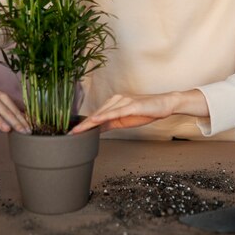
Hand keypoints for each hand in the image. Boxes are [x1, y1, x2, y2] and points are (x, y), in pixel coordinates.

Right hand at [0, 57, 29, 134]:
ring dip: (0, 121)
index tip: (29, 129)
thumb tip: (24, 116)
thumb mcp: (0, 95)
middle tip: (23, 131)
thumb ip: (9, 106)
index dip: (22, 119)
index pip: (14, 109)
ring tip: (7, 129)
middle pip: (5, 111)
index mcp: (2, 96)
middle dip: (15, 122)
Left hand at [69, 89, 208, 134]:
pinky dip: (105, 116)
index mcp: (114, 102)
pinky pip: (116, 111)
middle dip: (82, 125)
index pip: (96, 115)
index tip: (72, 132)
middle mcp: (117, 99)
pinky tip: (96, 120)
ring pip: (103, 112)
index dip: (84, 124)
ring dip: (89, 122)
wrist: (164, 105)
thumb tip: (96, 129)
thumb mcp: (125, 120)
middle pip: (96, 114)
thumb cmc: (147, 111)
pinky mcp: (132, 105)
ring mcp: (124, 101)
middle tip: (69, 134)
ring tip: (77, 131)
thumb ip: (111, 123)